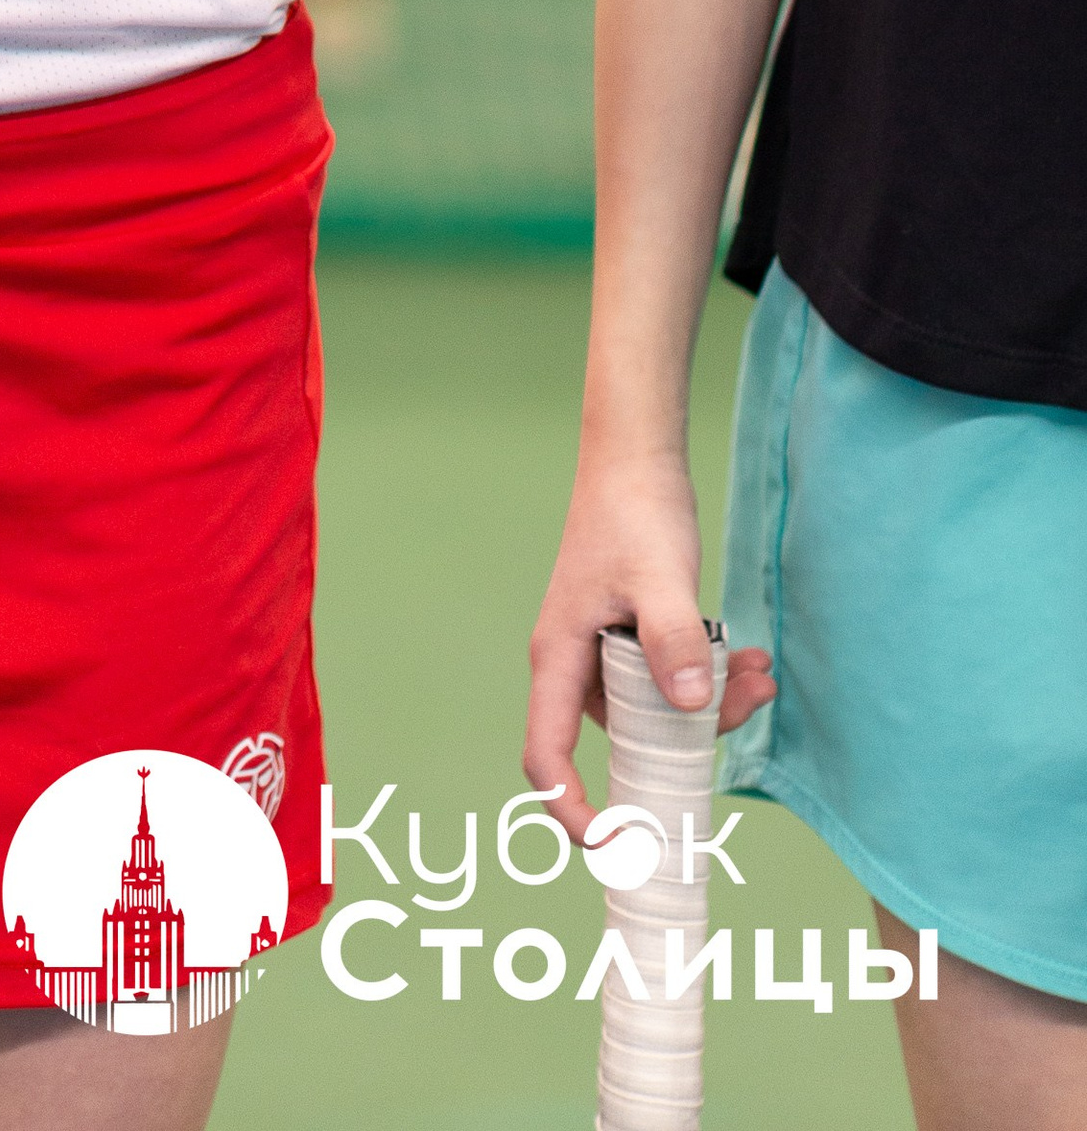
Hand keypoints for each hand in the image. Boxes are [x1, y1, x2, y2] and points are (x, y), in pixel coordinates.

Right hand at [523, 446, 776, 836]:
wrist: (636, 460)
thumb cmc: (632, 512)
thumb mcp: (659, 577)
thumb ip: (672, 640)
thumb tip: (692, 705)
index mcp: (559, 657)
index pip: (547, 755)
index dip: (572, 808)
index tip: (616, 845)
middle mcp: (576, 663)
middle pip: (622, 740)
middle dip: (684, 744)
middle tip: (741, 712)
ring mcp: (604, 652)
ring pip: (656, 711)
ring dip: (710, 705)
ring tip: (759, 674)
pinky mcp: (632, 637)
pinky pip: (670, 681)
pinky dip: (710, 678)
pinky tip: (751, 657)